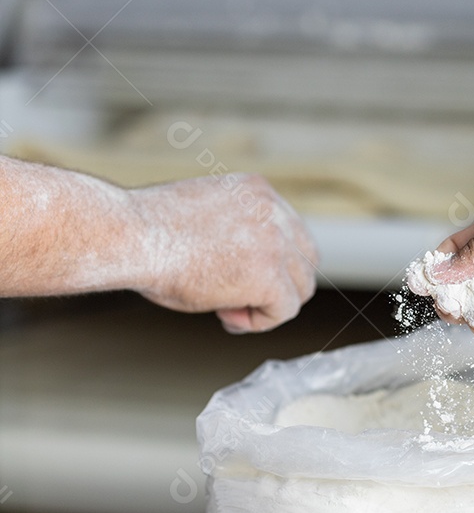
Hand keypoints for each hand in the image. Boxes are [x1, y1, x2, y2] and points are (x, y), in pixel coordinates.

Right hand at [131, 174, 317, 331]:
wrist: (130, 235)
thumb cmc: (147, 231)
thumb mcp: (204, 218)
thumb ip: (234, 232)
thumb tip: (244, 265)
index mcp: (256, 190)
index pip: (292, 233)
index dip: (271, 265)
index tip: (234, 277)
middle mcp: (272, 209)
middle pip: (305, 261)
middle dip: (276, 287)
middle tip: (234, 300)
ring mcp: (274, 241)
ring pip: (300, 289)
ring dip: (267, 306)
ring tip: (225, 309)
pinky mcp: (269, 274)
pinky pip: (285, 310)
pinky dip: (259, 321)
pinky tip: (225, 316)